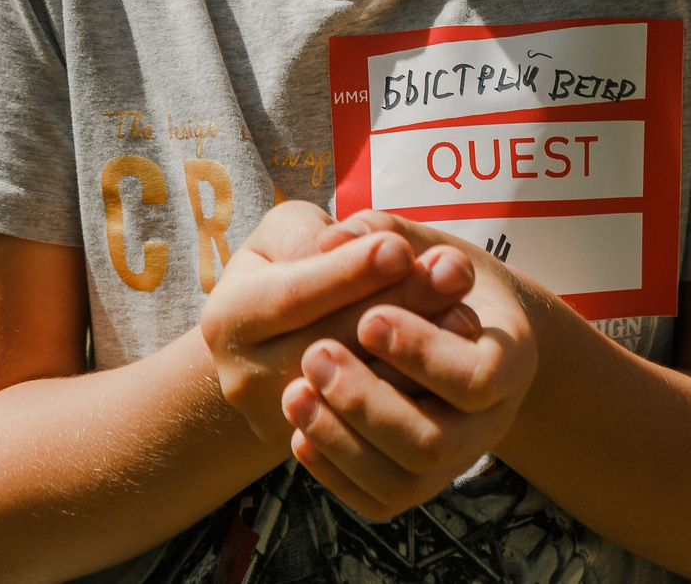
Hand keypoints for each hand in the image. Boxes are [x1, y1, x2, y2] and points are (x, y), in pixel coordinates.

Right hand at [200, 202, 479, 447]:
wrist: (284, 341)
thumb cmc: (293, 267)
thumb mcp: (288, 232)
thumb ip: (311, 234)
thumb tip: (342, 244)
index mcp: (226, 321)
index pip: (291, 298)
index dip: (349, 274)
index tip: (401, 247)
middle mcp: (245, 383)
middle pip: (331, 346)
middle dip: (399, 303)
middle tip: (453, 269)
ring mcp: (286, 427)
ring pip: (363, 396)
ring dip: (422, 350)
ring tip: (464, 307)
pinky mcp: (328, 459)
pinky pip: (384, 433)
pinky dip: (426, 388)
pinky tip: (459, 347)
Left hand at [277, 212, 540, 522]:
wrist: (450, 321)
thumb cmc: (427, 268)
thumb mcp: (413, 238)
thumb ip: (378, 232)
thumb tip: (333, 239)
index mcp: (511, 353)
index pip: (476, 379)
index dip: (420, 353)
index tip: (368, 318)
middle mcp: (494, 420)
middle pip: (433, 442)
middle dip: (368, 401)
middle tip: (315, 355)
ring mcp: (455, 460)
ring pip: (403, 482)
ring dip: (343, 440)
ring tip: (294, 393)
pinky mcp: (415, 485)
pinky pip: (378, 500)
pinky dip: (335, 471)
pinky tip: (300, 430)